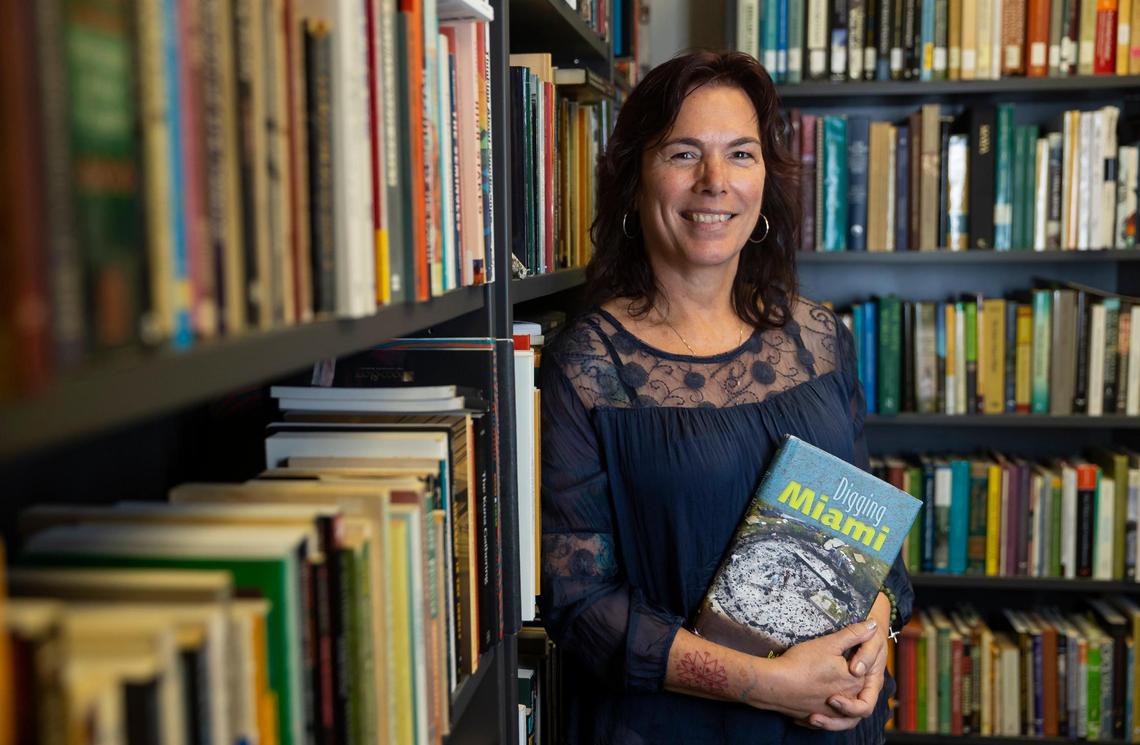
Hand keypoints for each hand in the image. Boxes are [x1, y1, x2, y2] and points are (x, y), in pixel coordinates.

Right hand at [804, 594, 891, 729]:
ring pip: (845, 712)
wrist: (775, 685)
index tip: (844, 651)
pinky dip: (824, 715)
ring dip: (842, 705)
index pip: (865, 671)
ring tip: (831, 692)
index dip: (858, 660)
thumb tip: (873, 624)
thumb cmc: (802, 663)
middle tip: (833, 667)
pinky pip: (826, 720)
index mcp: (854, 681)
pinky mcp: (816, 719)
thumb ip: (853, 634)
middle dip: (849, 680)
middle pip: (856, 691)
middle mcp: (847, 700)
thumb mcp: (829, 643)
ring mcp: (832, 713)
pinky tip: (816, 704)